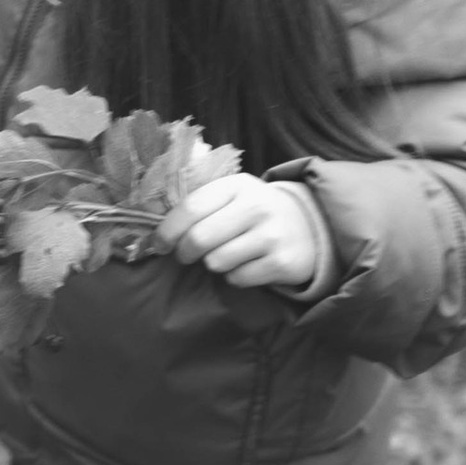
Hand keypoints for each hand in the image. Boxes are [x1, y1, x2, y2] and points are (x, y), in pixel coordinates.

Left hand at [159, 174, 330, 295]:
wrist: (310, 225)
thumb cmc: (256, 211)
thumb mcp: (234, 194)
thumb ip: (200, 203)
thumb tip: (155, 231)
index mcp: (237, 185)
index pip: (190, 208)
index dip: (167, 230)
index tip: (159, 244)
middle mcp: (256, 206)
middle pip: (199, 239)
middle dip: (185, 252)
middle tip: (186, 255)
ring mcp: (271, 235)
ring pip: (216, 262)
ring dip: (214, 264)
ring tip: (226, 254)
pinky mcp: (282, 263)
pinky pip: (238, 279)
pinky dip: (236, 276)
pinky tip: (247, 264)